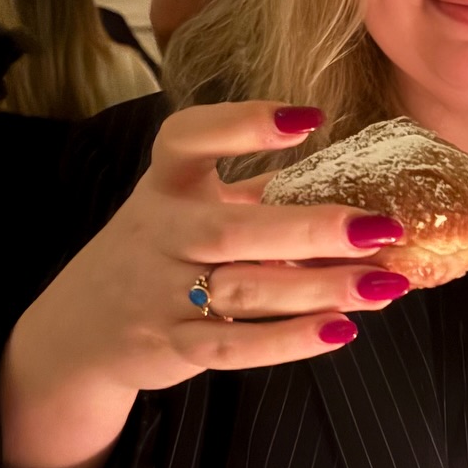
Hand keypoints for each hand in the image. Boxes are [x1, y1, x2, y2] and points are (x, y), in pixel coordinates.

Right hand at [9, 101, 412, 400]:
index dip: (243, 124)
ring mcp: (159, 292)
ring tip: (385, 284)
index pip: (187, 139)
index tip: (309, 120)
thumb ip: (258, 191)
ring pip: (243, 290)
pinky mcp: (168, 345)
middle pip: (235, 228)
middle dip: (313, 229)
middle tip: (382, 227)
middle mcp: (159, 233)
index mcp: (166, 185)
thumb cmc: (162, 252)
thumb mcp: (191, 207)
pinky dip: (287, 342)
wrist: (83, 329)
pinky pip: (231, 347)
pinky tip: (341, 330)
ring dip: (319, 289)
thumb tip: (352, 173)